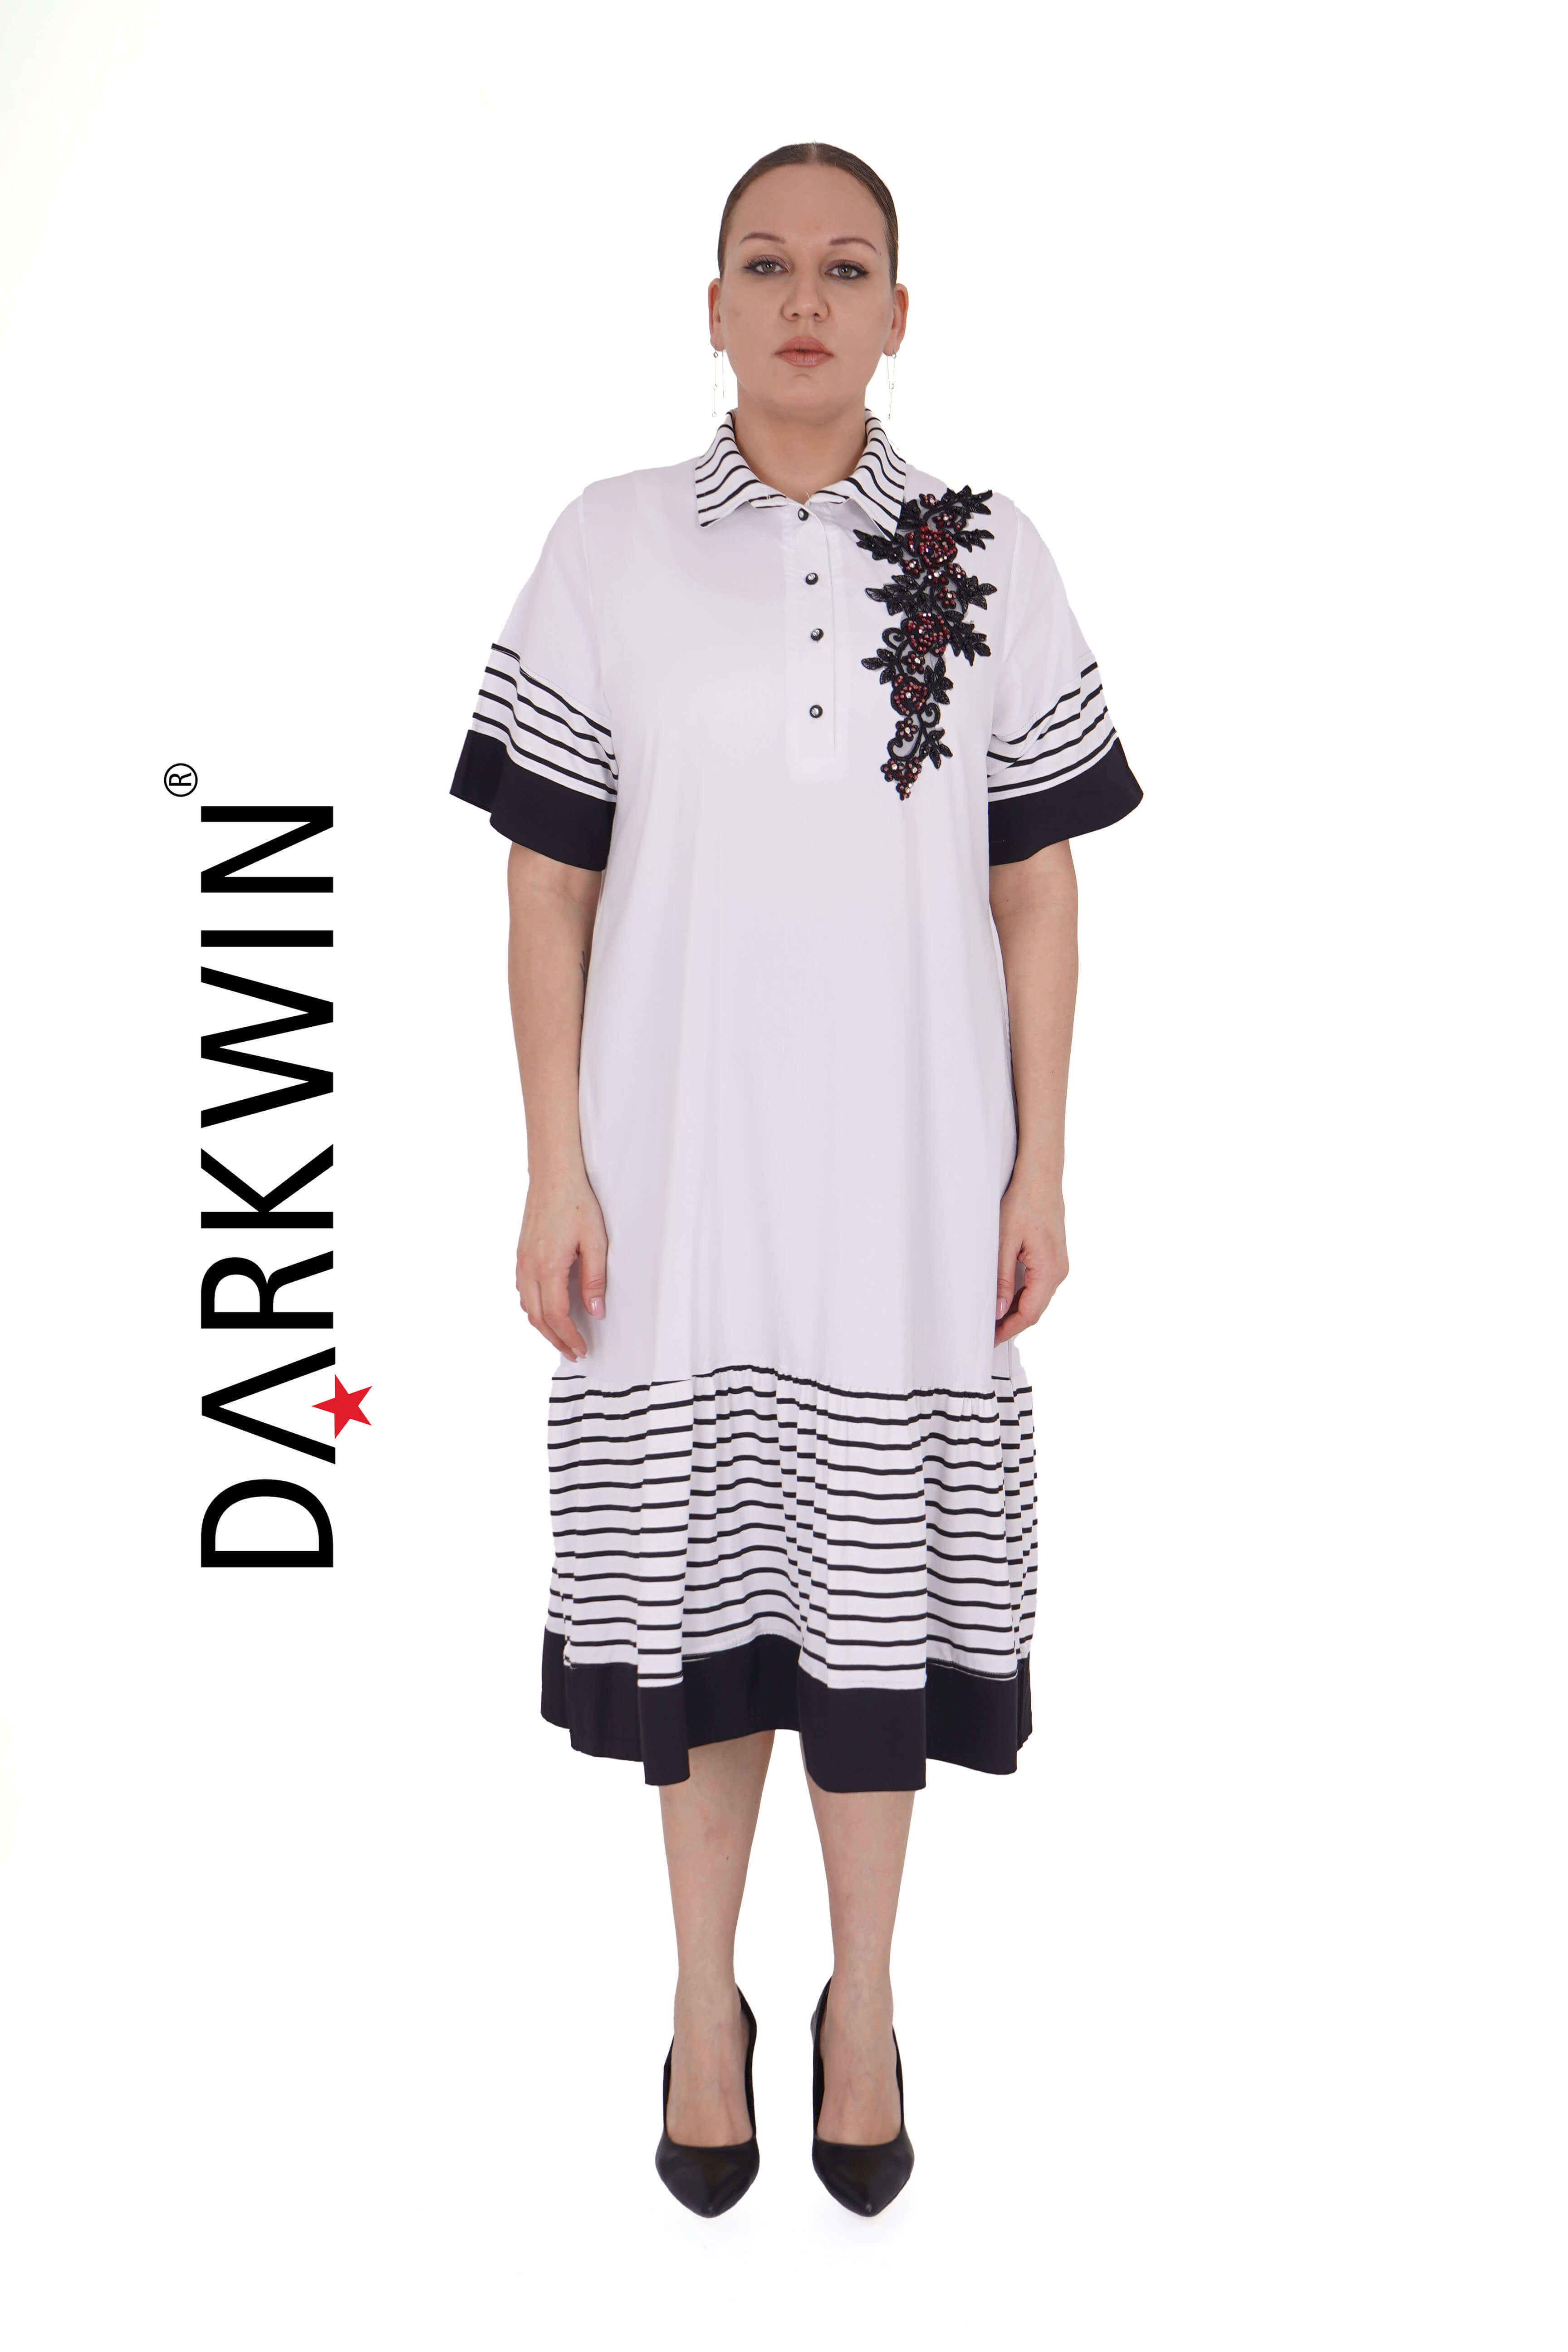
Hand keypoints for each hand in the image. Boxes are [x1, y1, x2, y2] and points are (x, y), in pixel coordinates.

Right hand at [516, 1162, 607, 1361]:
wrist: (553, 1175)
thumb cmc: (576, 1202)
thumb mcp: (596, 1241)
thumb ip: (595, 1280)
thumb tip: (596, 1312)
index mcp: (548, 1266)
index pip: (556, 1315)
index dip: (569, 1337)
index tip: (582, 1349)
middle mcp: (529, 1267)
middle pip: (537, 1318)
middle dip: (556, 1340)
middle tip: (574, 1352)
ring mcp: (521, 1261)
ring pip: (527, 1307)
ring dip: (543, 1327)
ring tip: (562, 1337)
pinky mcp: (520, 1254)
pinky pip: (523, 1291)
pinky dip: (534, 1309)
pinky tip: (547, 1310)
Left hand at [995, 1169, 1067, 1343]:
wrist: (1041, 1177)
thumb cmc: (1023, 1202)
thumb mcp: (1005, 1241)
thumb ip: (1001, 1278)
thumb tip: (998, 1310)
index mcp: (1049, 1270)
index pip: (1030, 1312)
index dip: (1009, 1329)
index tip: (991, 1339)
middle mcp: (1059, 1271)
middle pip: (1035, 1309)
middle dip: (1011, 1324)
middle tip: (987, 1334)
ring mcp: (1058, 1265)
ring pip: (1037, 1299)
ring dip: (1016, 1311)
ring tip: (992, 1320)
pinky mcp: (1053, 1258)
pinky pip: (1038, 1286)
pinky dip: (1022, 1297)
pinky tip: (1005, 1300)